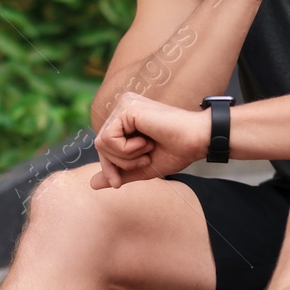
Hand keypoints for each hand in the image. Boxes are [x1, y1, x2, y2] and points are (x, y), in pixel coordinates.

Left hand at [90, 92, 209, 188]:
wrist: (198, 141)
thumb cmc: (177, 151)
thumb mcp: (142, 167)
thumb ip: (119, 172)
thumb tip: (91, 184)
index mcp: (127, 118)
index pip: (103, 145)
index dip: (109, 167)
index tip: (118, 183)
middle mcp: (123, 107)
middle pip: (99, 144)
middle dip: (115, 164)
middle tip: (144, 161)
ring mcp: (124, 105)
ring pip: (101, 142)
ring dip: (125, 157)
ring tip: (147, 150)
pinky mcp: (127, 108)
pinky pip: (109, 139)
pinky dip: (126, 150)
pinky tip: (147, 142)